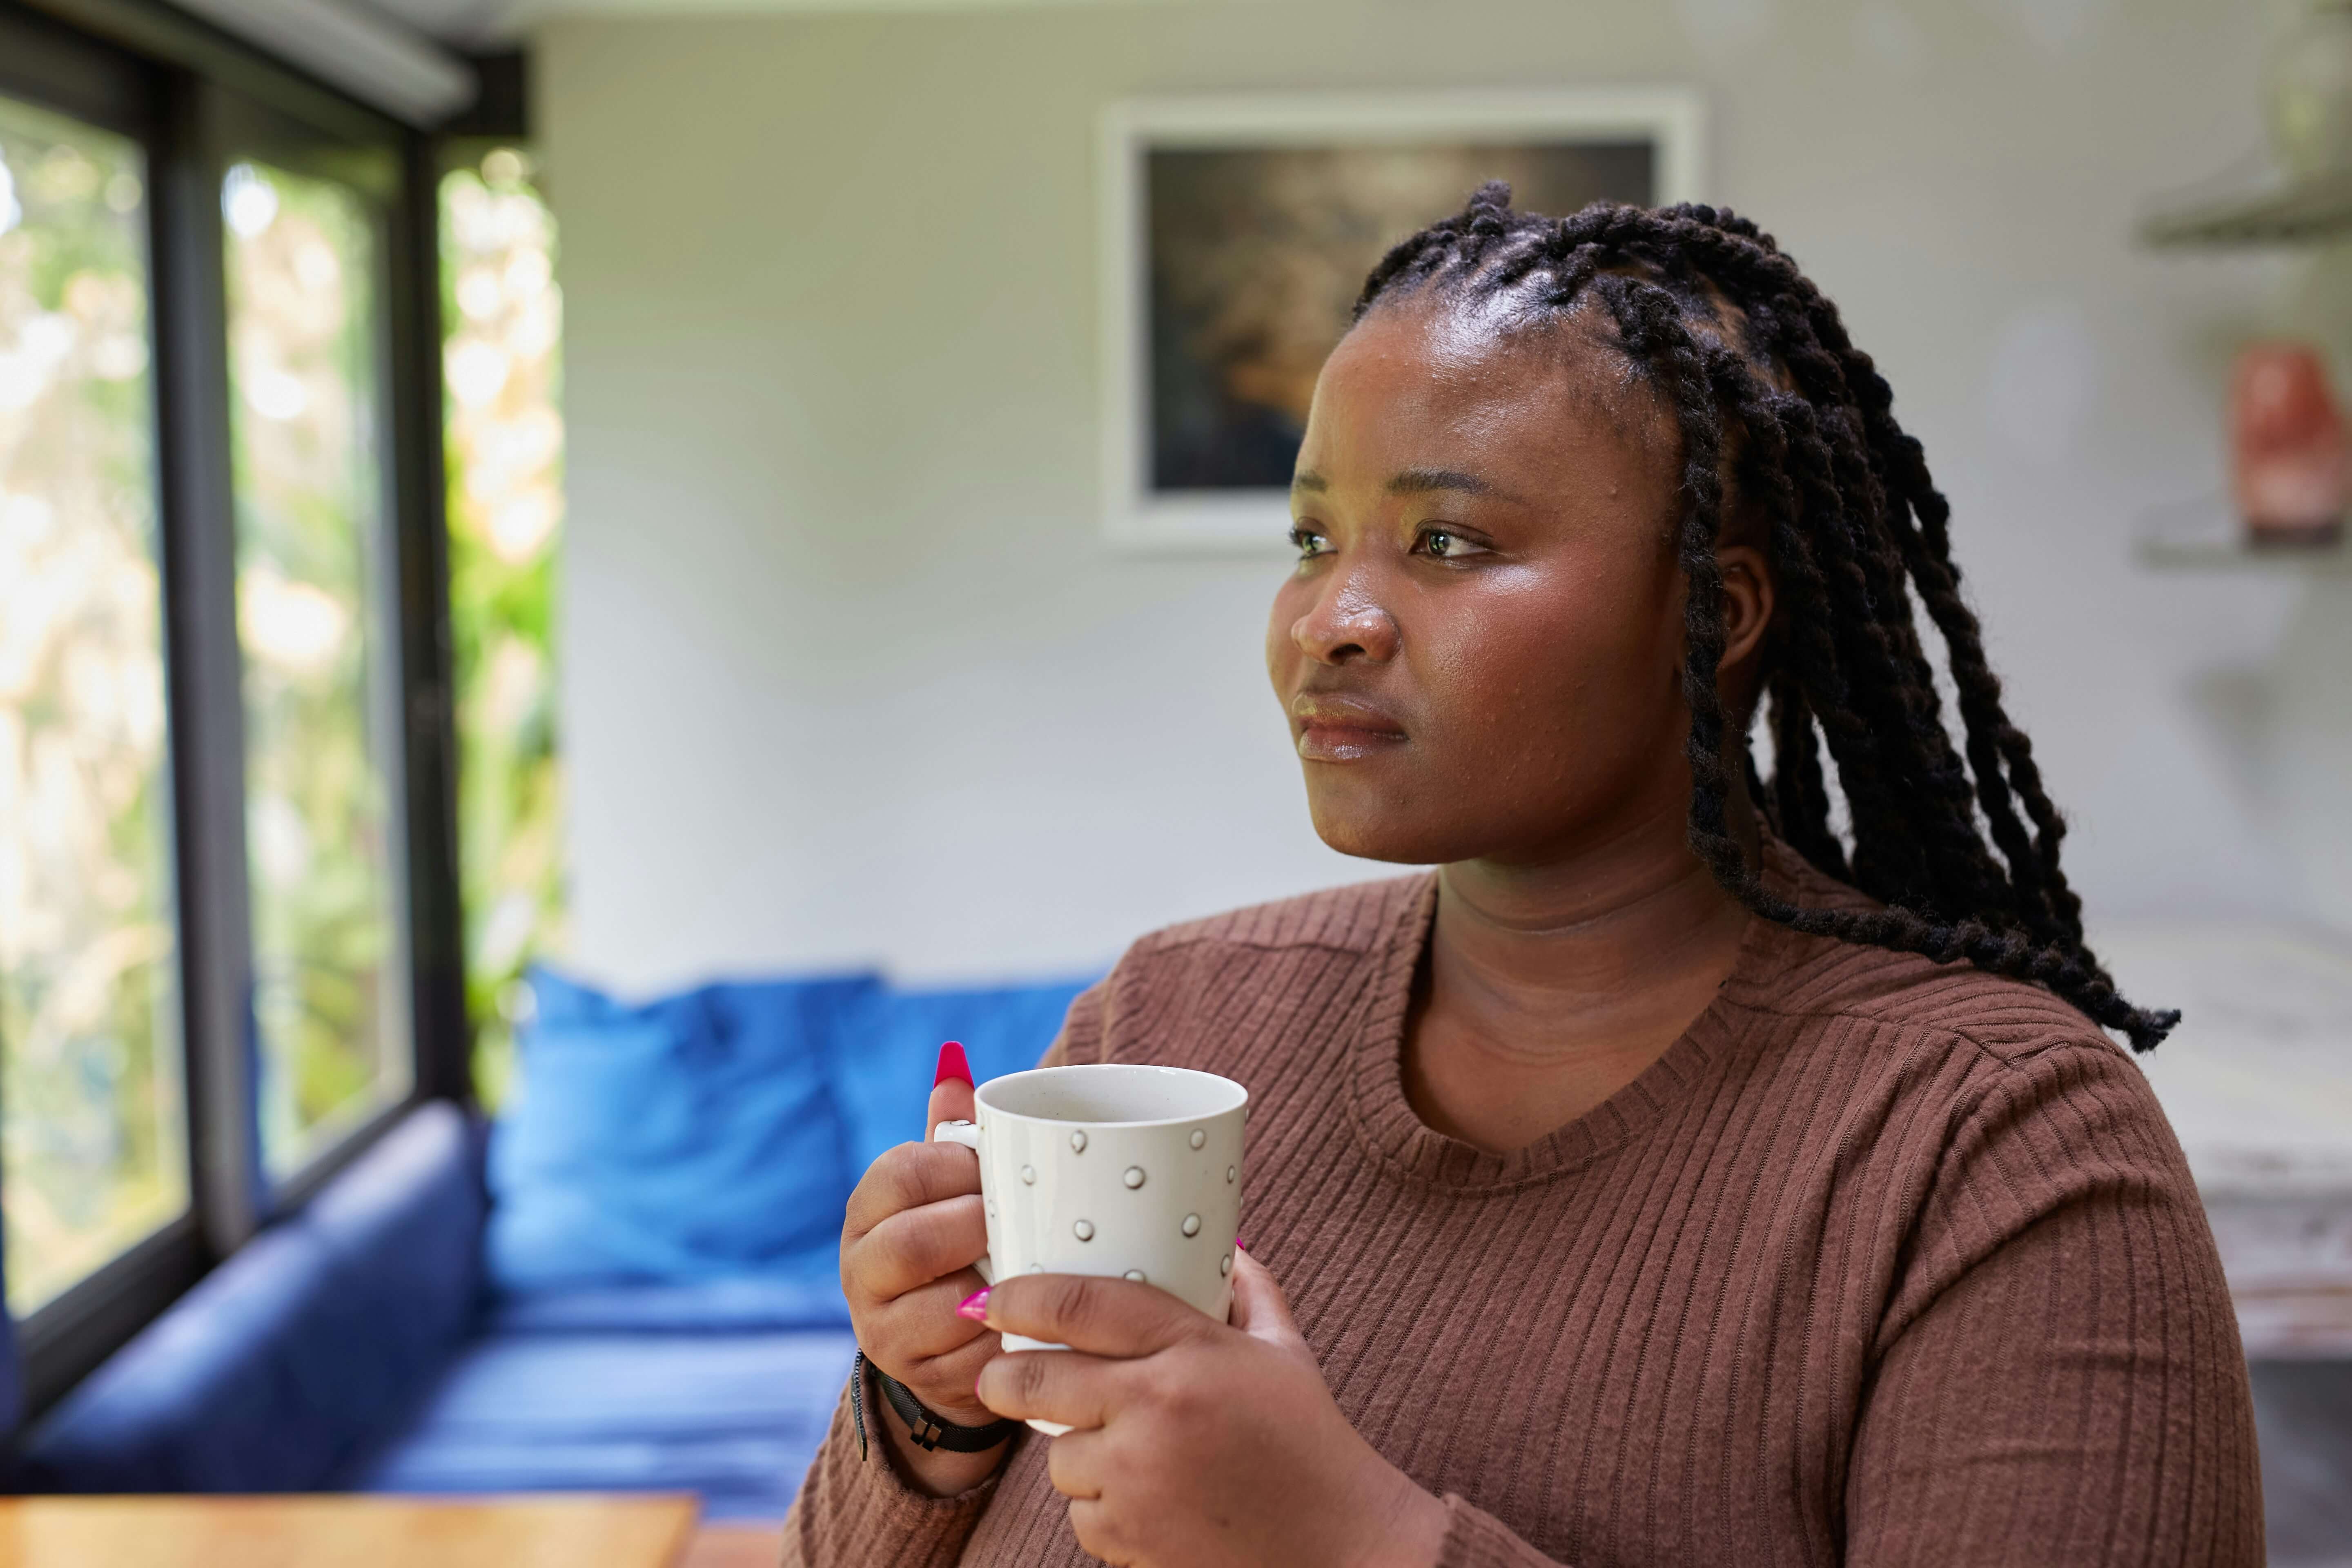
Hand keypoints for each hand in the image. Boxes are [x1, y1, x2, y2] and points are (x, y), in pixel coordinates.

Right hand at [839, 1046, 1009, 1493]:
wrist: (946, 1341)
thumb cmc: (958, 1240)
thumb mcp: (949, 1188)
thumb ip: (951, 1135)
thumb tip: (954, 1064)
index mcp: (868, 1211)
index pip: (900, 1174)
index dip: (954, 1166)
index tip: (996, 1167)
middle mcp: (862, 1270)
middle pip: (912, 1244)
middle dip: (973, 1228)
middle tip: (1015, 1222)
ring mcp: (883, 1328)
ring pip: (942, 1308)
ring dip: (995, 1287)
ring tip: (1030, 1269)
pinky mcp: (919, 1375)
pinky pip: (970, 1358)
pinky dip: (1006, 1338)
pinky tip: (1031, 1320)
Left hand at [970, 1250, 1448, 1567]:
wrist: (1340, 1545)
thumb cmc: (1309, 1442)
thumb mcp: (1284, 1353)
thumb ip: (1249, 1291)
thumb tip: (1225, 1245)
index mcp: (1192, 1350)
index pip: (1081, 1305)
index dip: (1022, 1297)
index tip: (995, 1298)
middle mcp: (1155, 1407)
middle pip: (1034, 1378)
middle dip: (1001, 1377)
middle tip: (998, 1376)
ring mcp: (1136, 1477)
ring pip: (1057, 1456)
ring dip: (1076, 1453)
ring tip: (1128, 1454)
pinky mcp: (1128, 1536)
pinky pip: (1080, 1514)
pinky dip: (1101, 1508)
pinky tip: (1148, 1501)